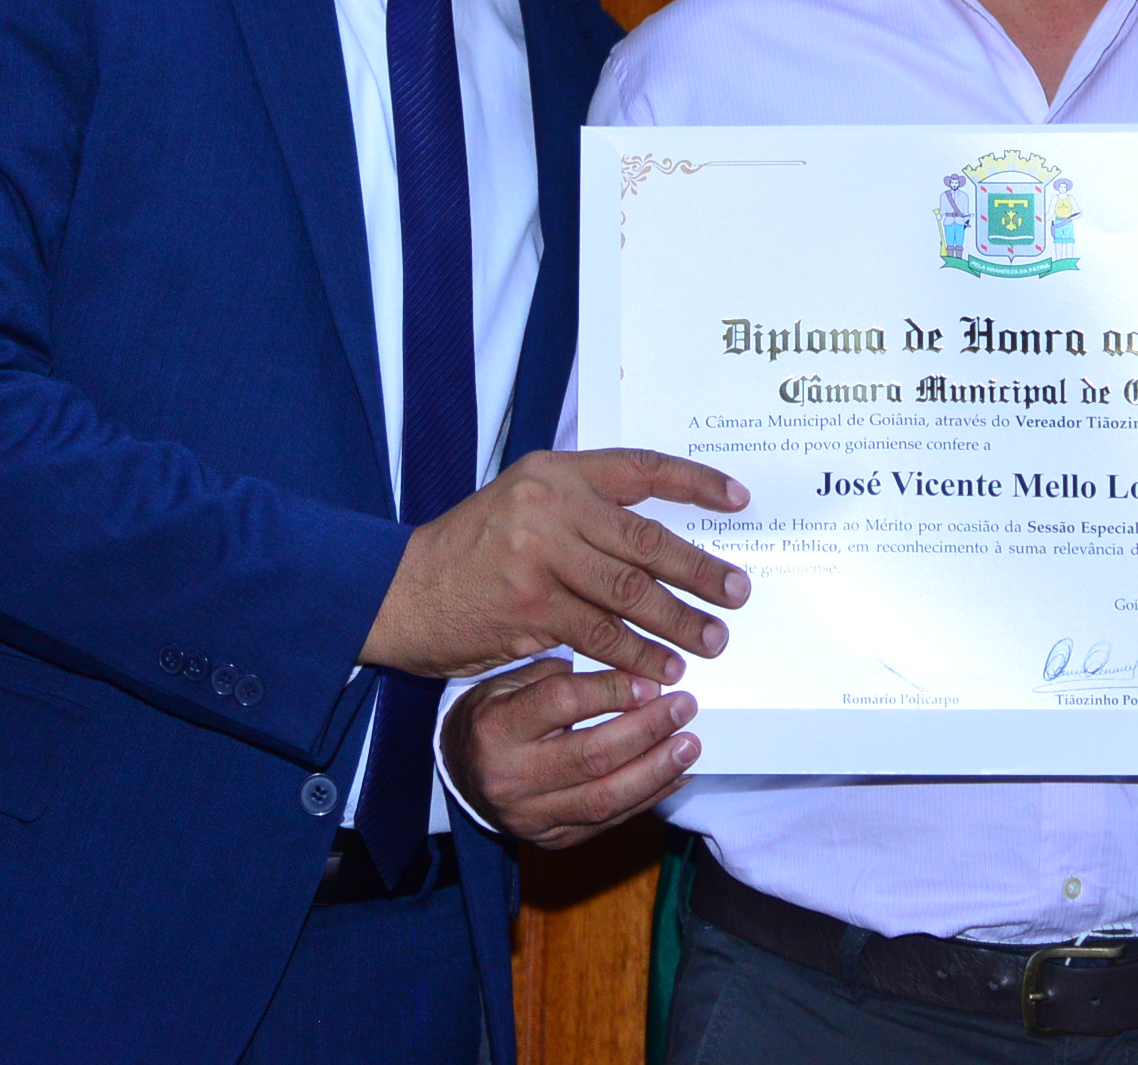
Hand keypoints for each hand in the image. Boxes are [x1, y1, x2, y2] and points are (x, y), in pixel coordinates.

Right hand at [361, 447, 751, 682]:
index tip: (738, 500)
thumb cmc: (469, 550)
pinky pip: (600, 635)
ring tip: (710, 641)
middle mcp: (549, 505)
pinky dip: (636, 655)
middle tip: (737, 593)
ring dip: (677, 621)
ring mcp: (539, 556)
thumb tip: (658, 538)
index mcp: (555, 471)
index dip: (695, 483)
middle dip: (700, 570)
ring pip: (630, 592)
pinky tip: (660, 669)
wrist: (398, 591)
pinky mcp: (530, 608)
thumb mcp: (522, 505)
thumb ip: (582, 511)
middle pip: (646, 539)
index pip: (641, 468)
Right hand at [443, 658, 701, 848]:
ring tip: (690, 745)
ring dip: (656, 771)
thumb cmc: (496, 714)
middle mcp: (510, 777)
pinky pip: (609, 822)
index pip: (563, 704)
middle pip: (591, 756)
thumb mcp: (511, 681)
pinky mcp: (552, 839)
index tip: (653, 681)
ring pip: (604, 798)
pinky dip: (649, 798)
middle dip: (647, 731)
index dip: (613, 690)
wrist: (462, 772)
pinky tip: (676, 775)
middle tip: (684, 709)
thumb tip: (634, 672)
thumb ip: (564, 674)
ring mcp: (531, 816)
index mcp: (497, 728)